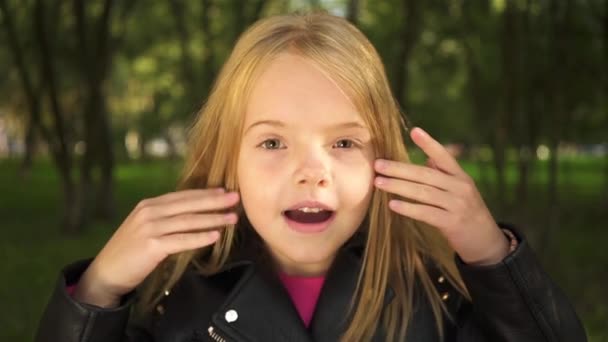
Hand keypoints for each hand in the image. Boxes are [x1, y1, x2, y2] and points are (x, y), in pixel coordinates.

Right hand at [73, 188, 239, 307]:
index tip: (225, 191)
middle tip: (236, 198)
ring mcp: (150, 227)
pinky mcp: (152, 245)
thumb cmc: (130, 252)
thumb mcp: (146, 227)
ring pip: (188, 221)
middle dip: (215, 201)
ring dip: (213, 219)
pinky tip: (215, 236)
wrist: (106, 273)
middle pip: (189, 204)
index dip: (205, 193)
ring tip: (232, 218)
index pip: (183, 196)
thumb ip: (166, 218)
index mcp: (149, 205)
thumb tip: (193, 213)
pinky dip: (200, 237)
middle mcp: (149, 212)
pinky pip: (182, 240)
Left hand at [373, 127, 509, 265]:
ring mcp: (457, 205)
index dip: (429, 144)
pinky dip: (408, 208)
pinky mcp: (452, 223)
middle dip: (400, 169)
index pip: (444, 156)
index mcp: (461, 176)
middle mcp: (460, 187)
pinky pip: (426, 213)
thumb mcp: (459, 190)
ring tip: (378, 182)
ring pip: (423, 193)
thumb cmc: (466, 211)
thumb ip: (443, 174)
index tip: (414, 131)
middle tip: (378, 164)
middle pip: (426, 175)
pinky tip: (392, 204)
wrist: (486, 241)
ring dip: (398, 186)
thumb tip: (426, 158)